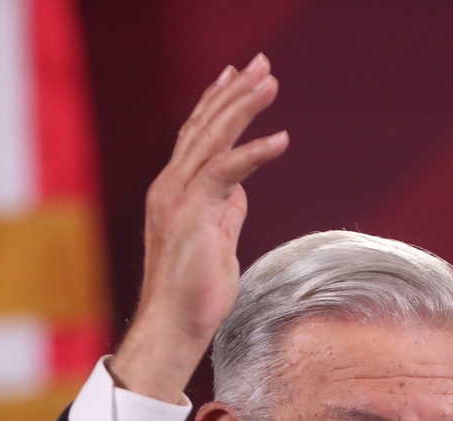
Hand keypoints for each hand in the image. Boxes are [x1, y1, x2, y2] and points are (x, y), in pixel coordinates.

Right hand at [110, 53, 288, 401]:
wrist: (176, 323)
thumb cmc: (196, 290)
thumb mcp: (217, 240)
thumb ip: (225, 210)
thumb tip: (239, 191)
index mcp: (176, 189)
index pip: (196, 135)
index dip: (217, 103)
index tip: (238, 76)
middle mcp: (171, 185)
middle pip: (204, 126)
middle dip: (234, 92)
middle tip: (261, 64)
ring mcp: (178, 197)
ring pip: (212, 139)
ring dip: (243, 108)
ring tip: (269, 83)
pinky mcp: (192, 213)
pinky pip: (225, 172)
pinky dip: (254, 153)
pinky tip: (281, 139)